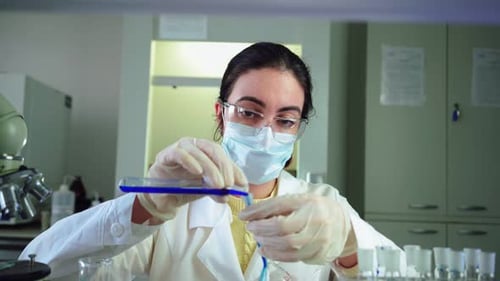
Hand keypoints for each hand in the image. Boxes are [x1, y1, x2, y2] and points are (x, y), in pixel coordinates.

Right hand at [138, 137, 247, 220]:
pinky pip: (179, 153)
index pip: (224, 157)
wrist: (162, 199)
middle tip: (228, 184)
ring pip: (199, 152)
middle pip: (214, 150)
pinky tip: (197, 172)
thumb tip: (232, 193)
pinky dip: (190, 161)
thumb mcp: (205, 191)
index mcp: (206, 153)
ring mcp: (180, 149)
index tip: (242, 184)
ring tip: (217, 184)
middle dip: (224, 167)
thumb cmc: (183, 189)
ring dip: (210, 168)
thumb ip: (218, 190)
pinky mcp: (166, 155)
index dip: (235, 169)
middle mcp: (195, 147)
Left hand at [239, 194, 355, 264]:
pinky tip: (269, 250)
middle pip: (284, 231)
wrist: (342, 222)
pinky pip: (295, 258)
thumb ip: (273, 206)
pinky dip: (278, 255)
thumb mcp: (296, 199)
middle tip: (252, 229)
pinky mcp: (320, 254)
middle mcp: (316, 222)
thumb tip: (248, 213)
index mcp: (309, 204)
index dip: (260, 215)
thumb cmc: (316, 209)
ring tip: (260, 240)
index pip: (280, 209)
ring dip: (268, 246)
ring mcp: (320, 240)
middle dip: (263, 232)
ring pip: (289, 248)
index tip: (246, 218)